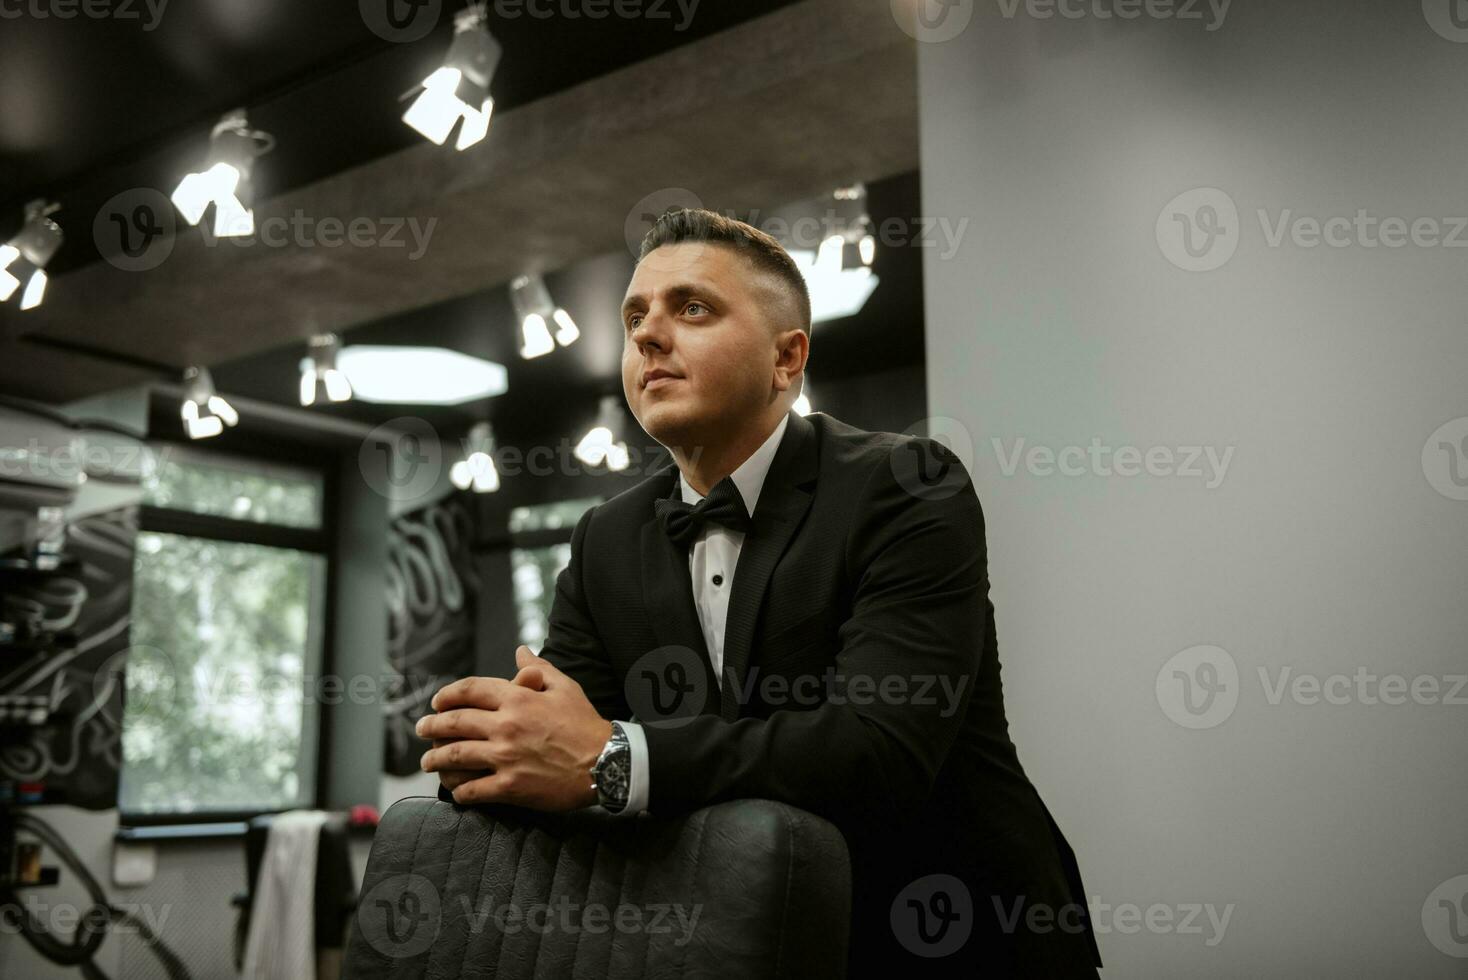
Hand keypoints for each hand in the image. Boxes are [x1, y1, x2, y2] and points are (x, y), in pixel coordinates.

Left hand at [418, 646, 613, 810]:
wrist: (606, 762)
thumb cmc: (586, 724)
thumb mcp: (565, 687)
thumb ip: (538, 669)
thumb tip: (521, 651)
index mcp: (517, 698)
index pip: (470, 690)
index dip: (447, 695)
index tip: (437, 702)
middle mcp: (506, 725)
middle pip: (454, 723)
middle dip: (432, 727)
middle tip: (422, 731)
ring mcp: (505, 757)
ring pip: (456, 756)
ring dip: (436, 760)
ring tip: (428, 762)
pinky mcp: (510, 787)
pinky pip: (473, 789)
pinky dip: (459, 791)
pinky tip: (456, 790)